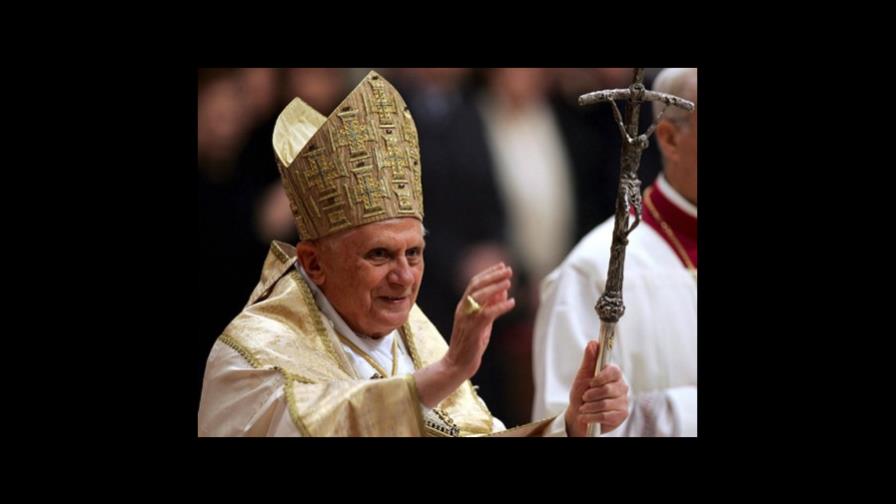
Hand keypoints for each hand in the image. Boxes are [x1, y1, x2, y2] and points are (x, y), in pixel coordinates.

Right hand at [413, 262, 515, 408]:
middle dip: (493, 276)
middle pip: (476, 285)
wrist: (457, 365)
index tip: (501, 265)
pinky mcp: (473, 330)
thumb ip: (491, 307)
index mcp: (463, 306)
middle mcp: (463, 309)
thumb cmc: (470, 345)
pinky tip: (512, 303)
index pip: (474, 283)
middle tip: (508, 270)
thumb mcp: (482, 323)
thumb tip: (503, 292)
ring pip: (479, 296)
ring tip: (509, 282)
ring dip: (495, 287)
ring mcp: (466, 319)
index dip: (488, 273)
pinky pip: (487, 314)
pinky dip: (500, 306)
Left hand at [566, 340, 629, 436]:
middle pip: (608, 389)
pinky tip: (586, 417)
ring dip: (589, 407)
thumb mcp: (583, 375)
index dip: (601, 377)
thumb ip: (589, 360)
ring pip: (605, 404)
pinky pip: (606, 416)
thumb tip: (594, 342)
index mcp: (613, 374)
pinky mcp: (621, 415)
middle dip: (591, 395)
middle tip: (584, 397)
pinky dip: (592, 417)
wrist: (579, 415)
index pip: (614, 371)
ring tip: (584, 408)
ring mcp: (623, 401)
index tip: (590, 382)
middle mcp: (621, 387)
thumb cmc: (581, 393)